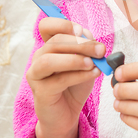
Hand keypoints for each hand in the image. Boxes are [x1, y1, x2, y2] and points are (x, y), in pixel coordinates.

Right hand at [26, 17, 105, 137]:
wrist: (68, 113)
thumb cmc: (75, 84)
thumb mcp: (85, 60)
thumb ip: (86, 46)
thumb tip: (87, 35)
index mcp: (49, 45)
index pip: (46, 25)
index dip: (63, 24)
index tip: (81, 31)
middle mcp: (38, 57)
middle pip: (54, 42)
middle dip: (81, 44)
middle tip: (101, 50)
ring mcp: (36, 74)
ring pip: (48, 60)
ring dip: (74, 59)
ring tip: (92, 63)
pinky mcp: (40, 92)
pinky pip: (58, 80)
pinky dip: (79, 75)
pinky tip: (93, 74)